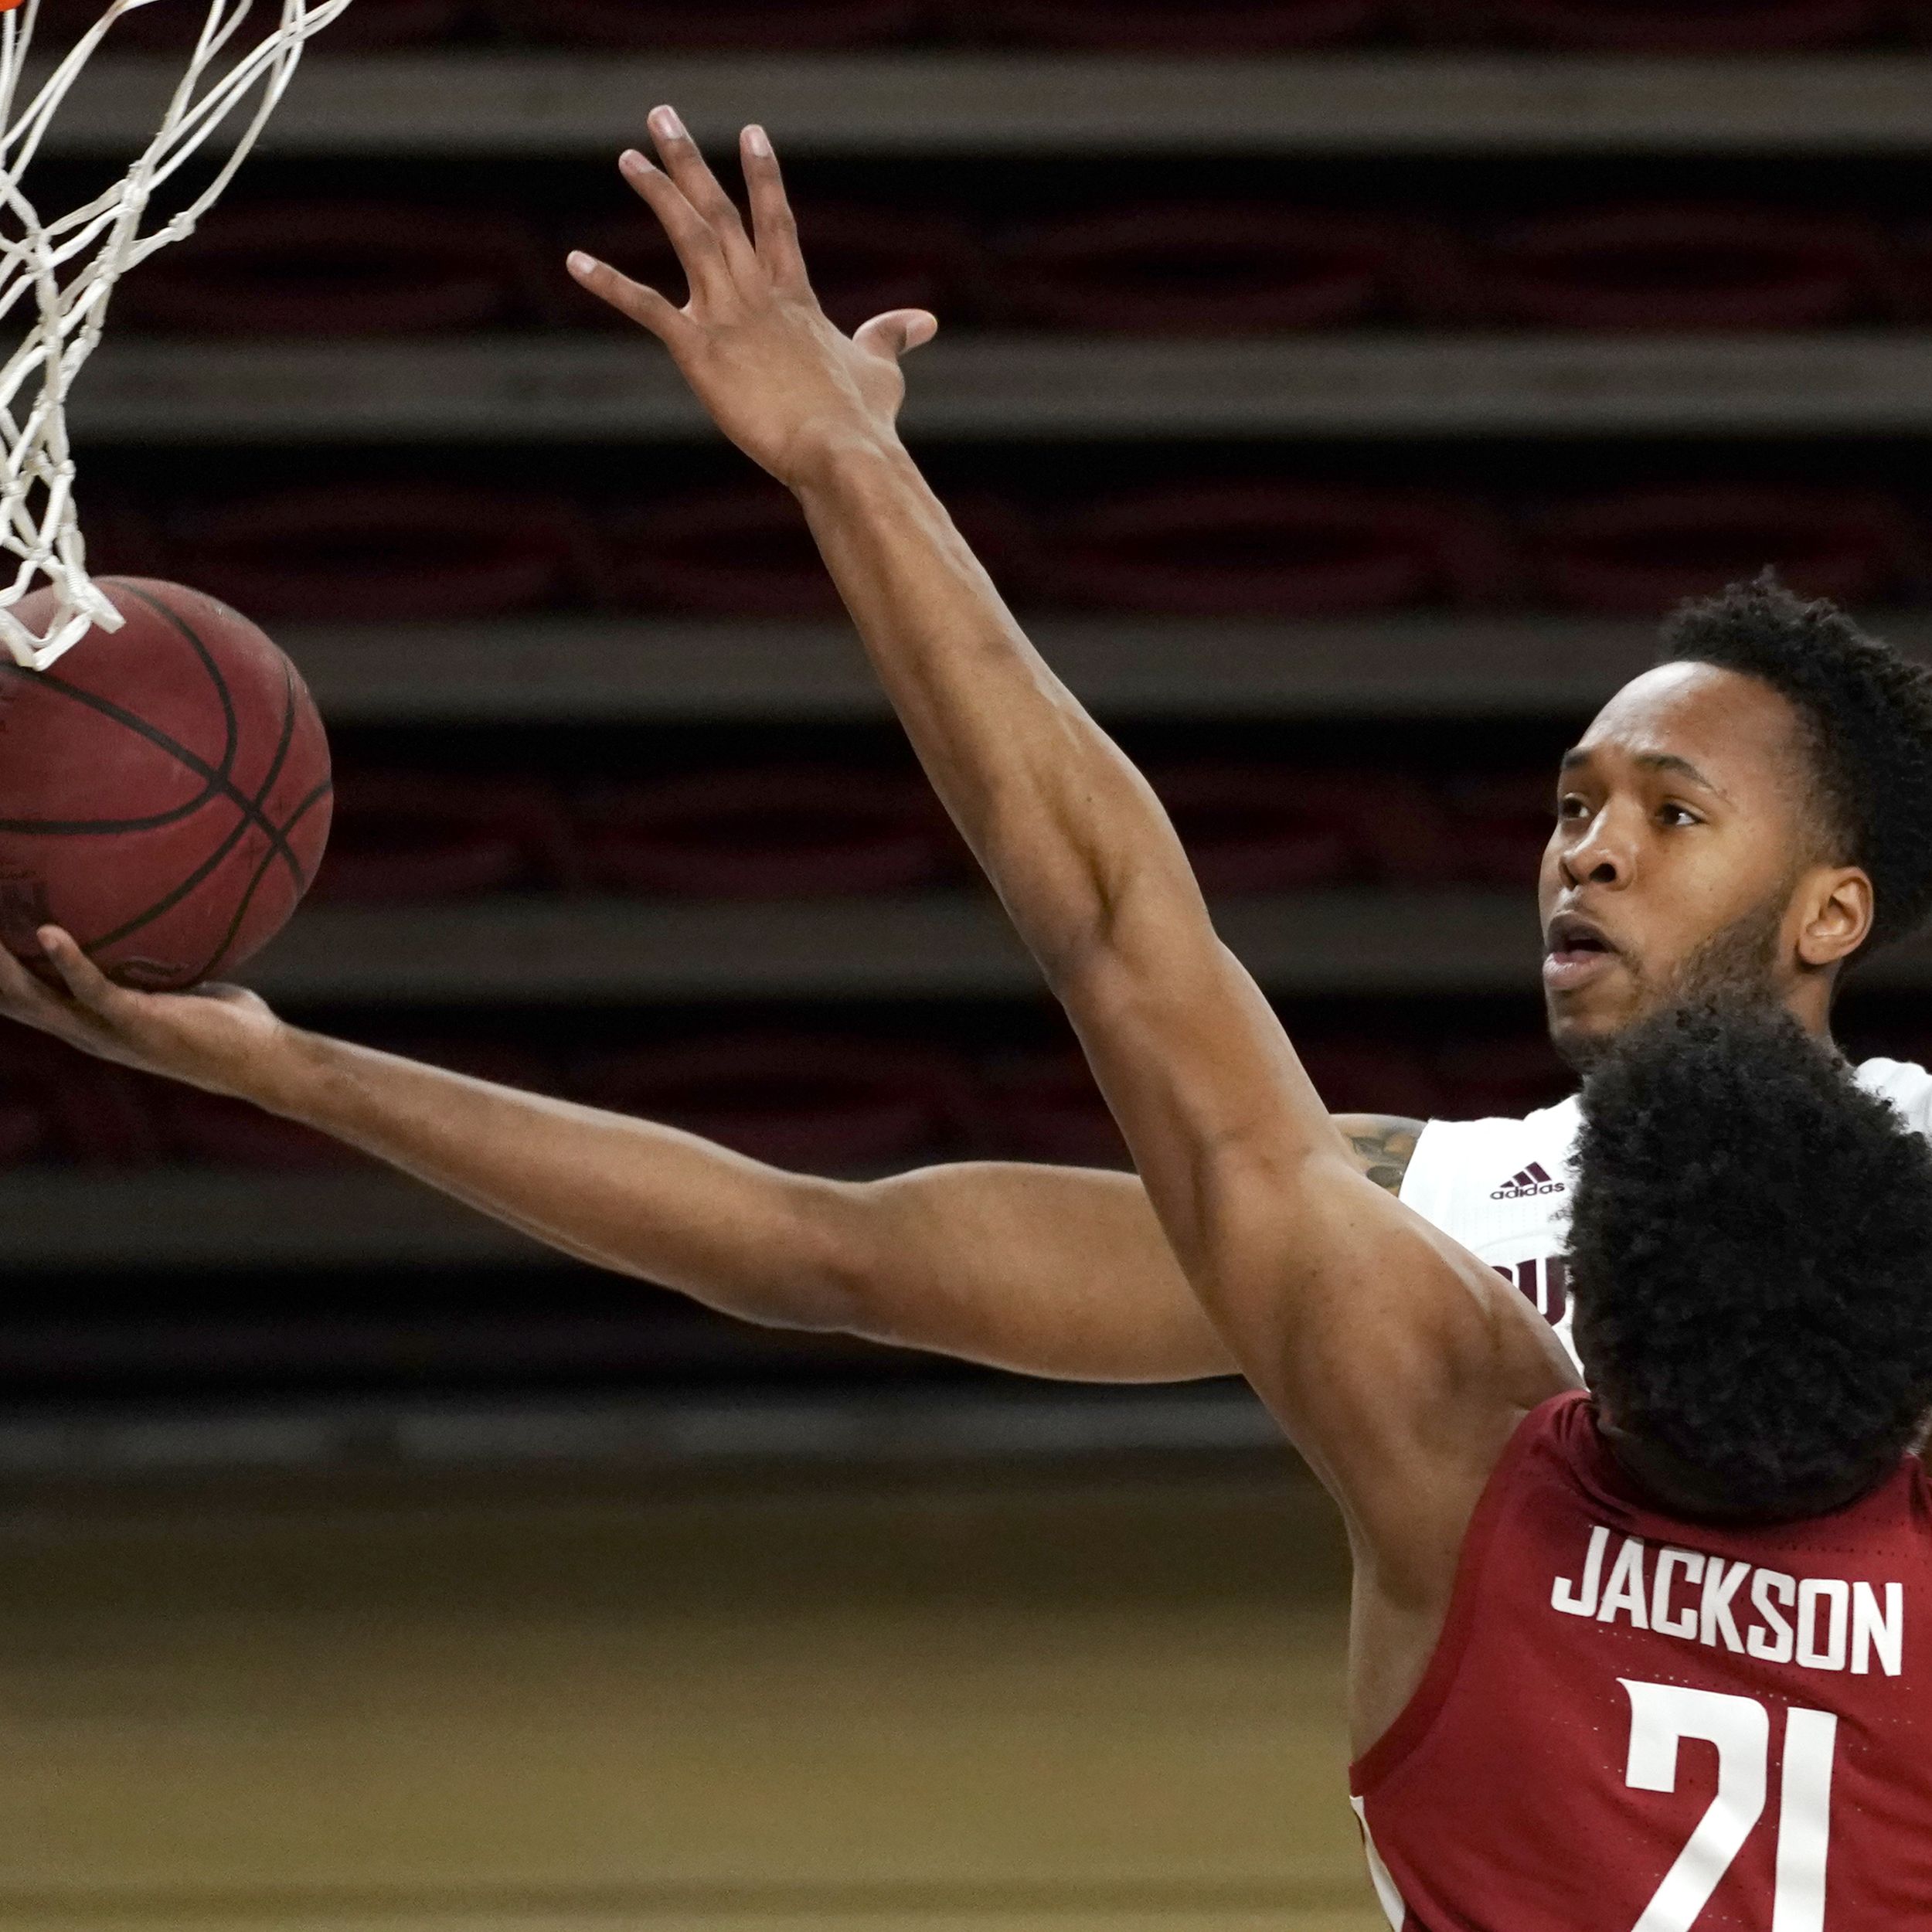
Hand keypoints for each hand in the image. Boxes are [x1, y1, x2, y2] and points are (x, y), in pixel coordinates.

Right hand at [0, 926, 288, 1098]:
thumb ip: (153, 967)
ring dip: (6, 966)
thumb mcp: (178, 989)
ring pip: (38, 999)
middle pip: (15, 1001)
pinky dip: (70, 961)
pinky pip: (92, 990)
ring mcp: (110, 1032)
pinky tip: (51, 931)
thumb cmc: (228, 1025)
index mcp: (91, 1025)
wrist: (263, 1061)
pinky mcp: (137, 1023)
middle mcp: (88, 1033)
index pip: (25, 1001)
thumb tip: (153, 926)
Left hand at [566, 107, 936, 487]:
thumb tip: (925, 321)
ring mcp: (728, 318)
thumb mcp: (882, 369)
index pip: (777, 222)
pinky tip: (575, 260)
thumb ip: (891, 336)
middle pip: (721, 211)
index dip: (763, 175)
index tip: (750, 133)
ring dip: (657, 192)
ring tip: (629, 158)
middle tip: (662, 117)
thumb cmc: (862, 420)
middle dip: (690, 161)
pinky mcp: (699, 351)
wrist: (840, 448)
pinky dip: (608, 283)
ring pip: (688, 236)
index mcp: (796, 297)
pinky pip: (645, 308)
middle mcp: (759, 294)